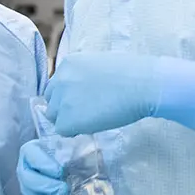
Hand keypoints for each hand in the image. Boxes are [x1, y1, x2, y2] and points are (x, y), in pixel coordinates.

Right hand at [16, 141, 70, 194]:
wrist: (60, 162)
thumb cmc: (63, 149)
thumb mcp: (66, 141)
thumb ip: (69, 138)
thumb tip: (76, 133)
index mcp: (30, 151)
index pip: (32, 155)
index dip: (44, 164)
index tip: (61, 171)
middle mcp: (25, 170)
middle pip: (30, 181)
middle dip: (48, 187)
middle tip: (65, 189)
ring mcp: (27, 188)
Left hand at [44, 52, 194, 134]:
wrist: (142, 84)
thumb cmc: (132, 72)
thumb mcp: (100, 65)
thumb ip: (85, 76)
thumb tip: (84, 92)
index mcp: (68, 64)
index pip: (57, 85)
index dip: (68, 96)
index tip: (83, 102)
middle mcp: (60, 80)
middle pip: (52, 101)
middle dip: (65, 108)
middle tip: (86, 113)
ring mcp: (62, 100)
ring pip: (55, 117)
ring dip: (69, 121)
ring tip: (91, 120)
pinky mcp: (67, 120)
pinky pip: (63, 131)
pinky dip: (76, 131)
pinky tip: (93, 125)